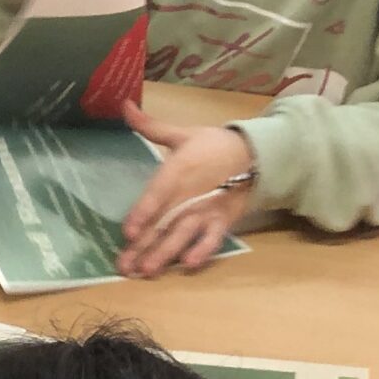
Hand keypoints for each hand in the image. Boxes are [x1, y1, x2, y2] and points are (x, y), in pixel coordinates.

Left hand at [118, 104, 254, 278]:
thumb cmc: (212, 145)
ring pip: (182, 236)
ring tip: (147, 272)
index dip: (143, 213)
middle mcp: (190, 195)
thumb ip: (151, 126)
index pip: (156, 194)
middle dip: (143, 246)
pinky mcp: (222, 222)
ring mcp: (207, 211)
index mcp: (177, 171)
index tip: (127, 231)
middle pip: (164, 223)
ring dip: (165, 255)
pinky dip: (202, 252)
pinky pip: (212, 240)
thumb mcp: (182, 134)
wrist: (255, 154)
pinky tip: (188, 266)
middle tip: (123, 266)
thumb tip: (125, 105)